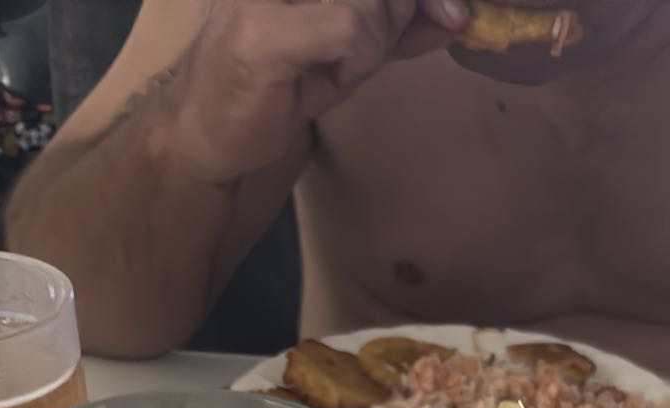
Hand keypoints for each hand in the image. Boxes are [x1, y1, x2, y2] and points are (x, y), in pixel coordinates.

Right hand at [167, 0, 469, 184]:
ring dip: (376, 41)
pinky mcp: (264, 30)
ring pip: (372, 2)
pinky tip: (333, 76)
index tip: (451, 14)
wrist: (210, 132)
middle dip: (404, 11)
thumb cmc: (276, 84)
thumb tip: (460, 15)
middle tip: (375, 46)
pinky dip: (360, 59)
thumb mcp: (350, 48)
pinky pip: (353, 29)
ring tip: (339, 64)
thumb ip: (398, 25)